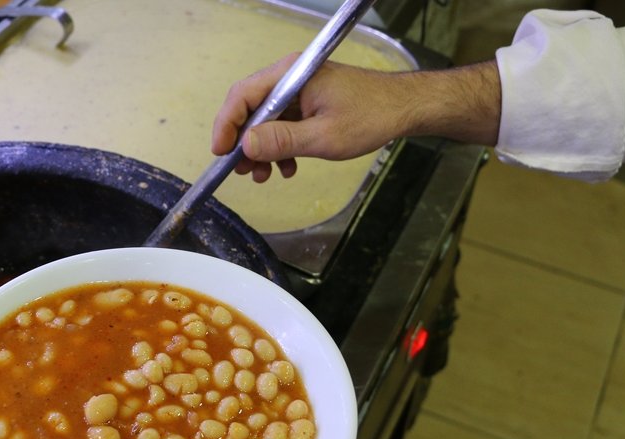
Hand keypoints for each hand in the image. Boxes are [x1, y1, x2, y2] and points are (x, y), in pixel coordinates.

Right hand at [212, 55, 501, 182]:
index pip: (243, 95)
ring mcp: (299, 91)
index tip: (220, 153)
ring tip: (263, 176)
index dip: (227, 125)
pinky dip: (279, 147)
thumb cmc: (370, 117)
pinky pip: (282, 125)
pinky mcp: (308, 103)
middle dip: (243, 142)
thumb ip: (282, 141)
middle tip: (242, 171)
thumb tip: (246, 146)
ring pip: (265, 120)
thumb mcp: (323, 136)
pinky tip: (287, 168)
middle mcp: (291, 79)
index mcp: (291, 76)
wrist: (403, 109)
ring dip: (261, 150)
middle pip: (250, 108)